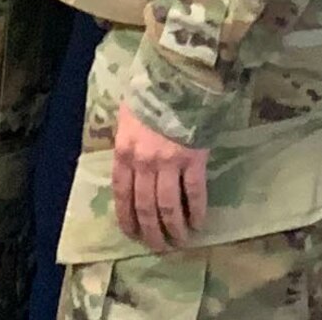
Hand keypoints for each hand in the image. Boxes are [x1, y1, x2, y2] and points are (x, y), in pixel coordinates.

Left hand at [111, 103, 208, 251]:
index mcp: (124, 152)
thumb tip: (130, 168)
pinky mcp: (193, 159)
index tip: (133, 235)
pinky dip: (196, 212)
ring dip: (174, 229)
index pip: (122, 195)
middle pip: (145, 207)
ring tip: (180, 240)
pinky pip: (194, 194)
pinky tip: (199, 223)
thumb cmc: (148, 92)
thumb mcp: (127, 118)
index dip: (127, 218)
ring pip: (169, 207)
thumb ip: (127, 144)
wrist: (175, 75)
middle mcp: (143, 162)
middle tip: (159, 246)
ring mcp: (168, 163)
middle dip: (151, 232)